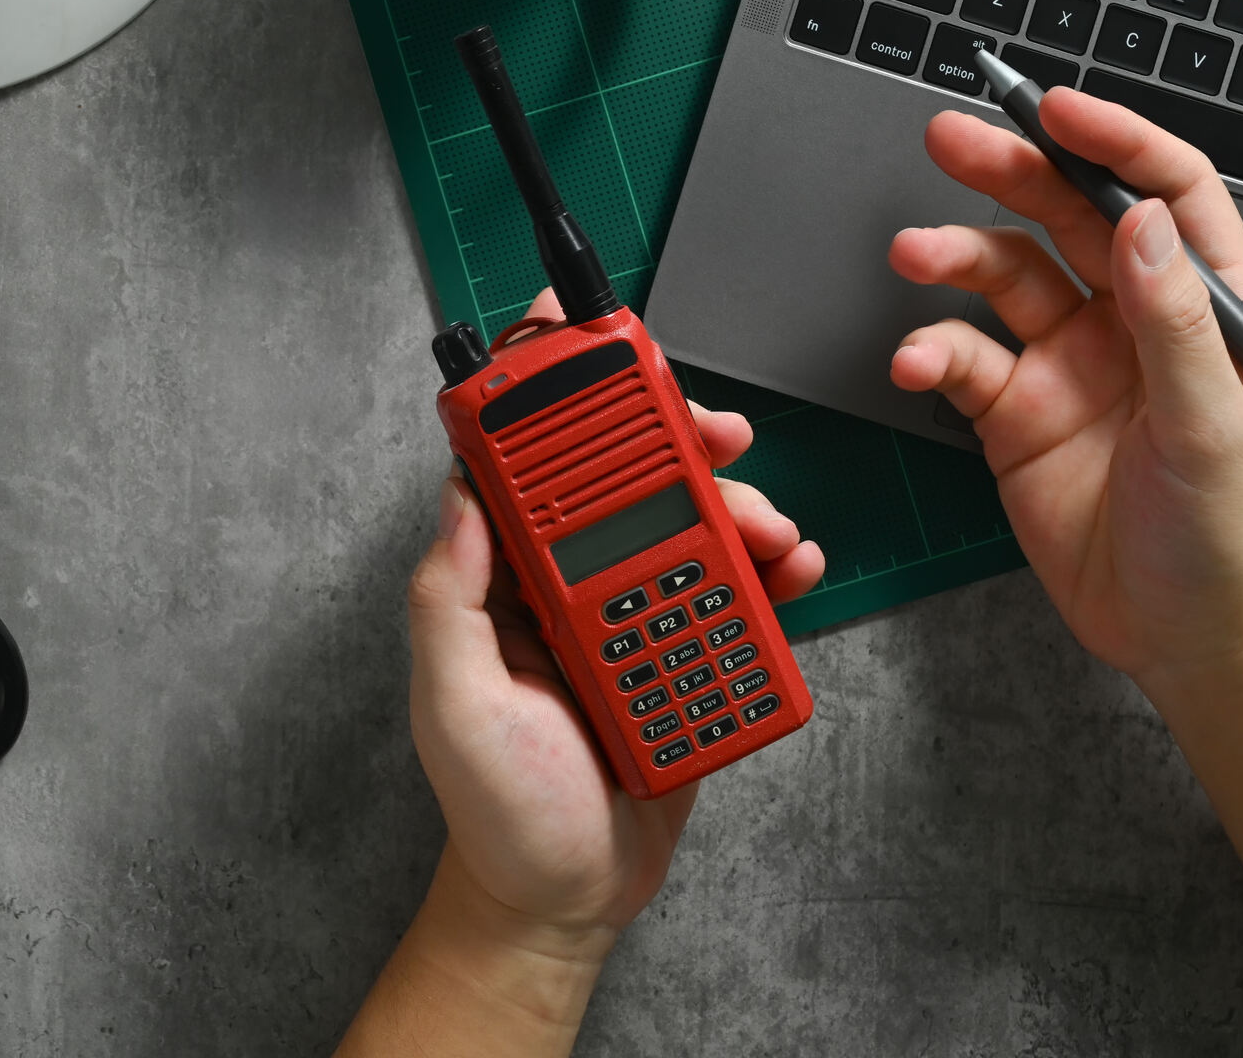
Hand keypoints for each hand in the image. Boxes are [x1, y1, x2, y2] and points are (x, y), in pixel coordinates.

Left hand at [406, 290, 824, 941]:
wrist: (564, 901)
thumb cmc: (497, 810)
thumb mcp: (453, 702)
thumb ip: (449, 600)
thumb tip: (460, 494)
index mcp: (506, 584)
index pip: (527, 469)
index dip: (553, 398)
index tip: (585, 340)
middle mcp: (570, 587)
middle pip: (631, 480)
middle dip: (678, 439)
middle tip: (718, 428)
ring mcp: (634, 618)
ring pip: (694, 529)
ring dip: (739, 509)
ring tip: (769, 530)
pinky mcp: (689, 657)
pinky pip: (736, 597)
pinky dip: (771, 573)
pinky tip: (793, 566)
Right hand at [888, 88, 1242, 682]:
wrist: (1181, 638)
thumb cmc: (1227, 541)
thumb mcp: (1215, 427)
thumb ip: (1177, 322)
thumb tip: (1147, 222)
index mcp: (1209, 308)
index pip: (1165, 193)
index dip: (1114, 141)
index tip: (1055, 110)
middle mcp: (1134, 322)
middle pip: (1069, 216)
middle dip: (1010, 171)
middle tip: (951, 137)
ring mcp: (1070, 363)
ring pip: (1003, 276)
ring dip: (954, 257)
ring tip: (913, 253)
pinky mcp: (1014, 413)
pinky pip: (963, 357)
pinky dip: (931, 349)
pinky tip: (917, 360)